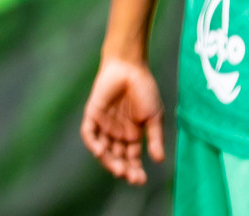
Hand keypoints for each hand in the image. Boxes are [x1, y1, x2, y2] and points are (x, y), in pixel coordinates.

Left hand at [81, 56, 164, 184]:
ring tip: (117, 169)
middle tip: (129, 177)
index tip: (141, 180)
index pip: (131, 158)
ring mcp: (104, 124)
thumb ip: (155, 138)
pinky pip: (89, 132)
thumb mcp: (153, 118)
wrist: (130, 68)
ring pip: (102, 148)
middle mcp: (117, 132)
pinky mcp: (92, 113)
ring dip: (108, 160)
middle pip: (116, 157)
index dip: (134, 170)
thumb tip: (159, 160)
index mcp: (132, 135)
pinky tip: (100, 152)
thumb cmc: (144, 90)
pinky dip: (92, 143)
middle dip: (122, 168)